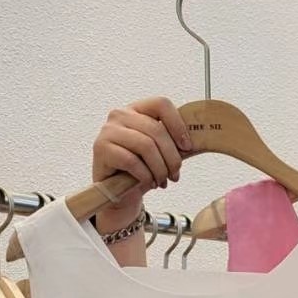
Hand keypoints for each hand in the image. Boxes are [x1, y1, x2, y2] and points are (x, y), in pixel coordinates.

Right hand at [92, 97, 192, 227]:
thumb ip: (173, 142)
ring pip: (146, 146)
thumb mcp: (160, 153)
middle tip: (175, 175)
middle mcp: (120, 115)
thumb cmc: (140, 170)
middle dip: (171, 157)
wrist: (118, 192)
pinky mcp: (101, 148)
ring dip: (160, 168)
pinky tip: (149, 183)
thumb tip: (196, 142)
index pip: (162, 104)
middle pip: (156, 130)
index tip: (187, 147)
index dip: (178, 125)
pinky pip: (131, 161)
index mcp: (137, 109)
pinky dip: (146, 175)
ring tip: (163, 181)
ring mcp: (108, 130)